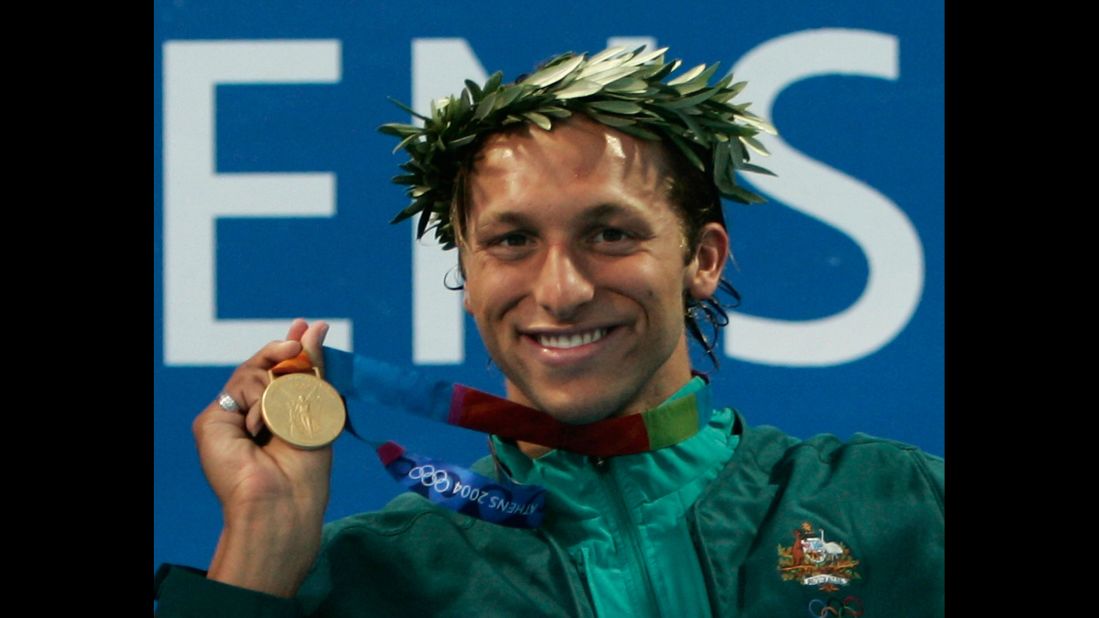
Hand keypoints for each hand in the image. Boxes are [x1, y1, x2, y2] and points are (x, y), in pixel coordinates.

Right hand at [193, 318, 332, 596]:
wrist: (284, 500)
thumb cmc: (304, 468)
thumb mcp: (315, 410)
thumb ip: (311, 369)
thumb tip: (316, 327)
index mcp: (272, 413)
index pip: (277, 370)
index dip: (290, 346)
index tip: (308, 326)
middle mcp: (246, 413)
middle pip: (262, 365)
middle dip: (284, 352)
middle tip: (298, 343)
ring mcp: (227, 416)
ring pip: (253, 372)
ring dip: (277, 392)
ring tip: (282, 424)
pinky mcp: (211, 421)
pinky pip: (241, 388)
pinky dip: (261, 405)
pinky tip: (262, 430)